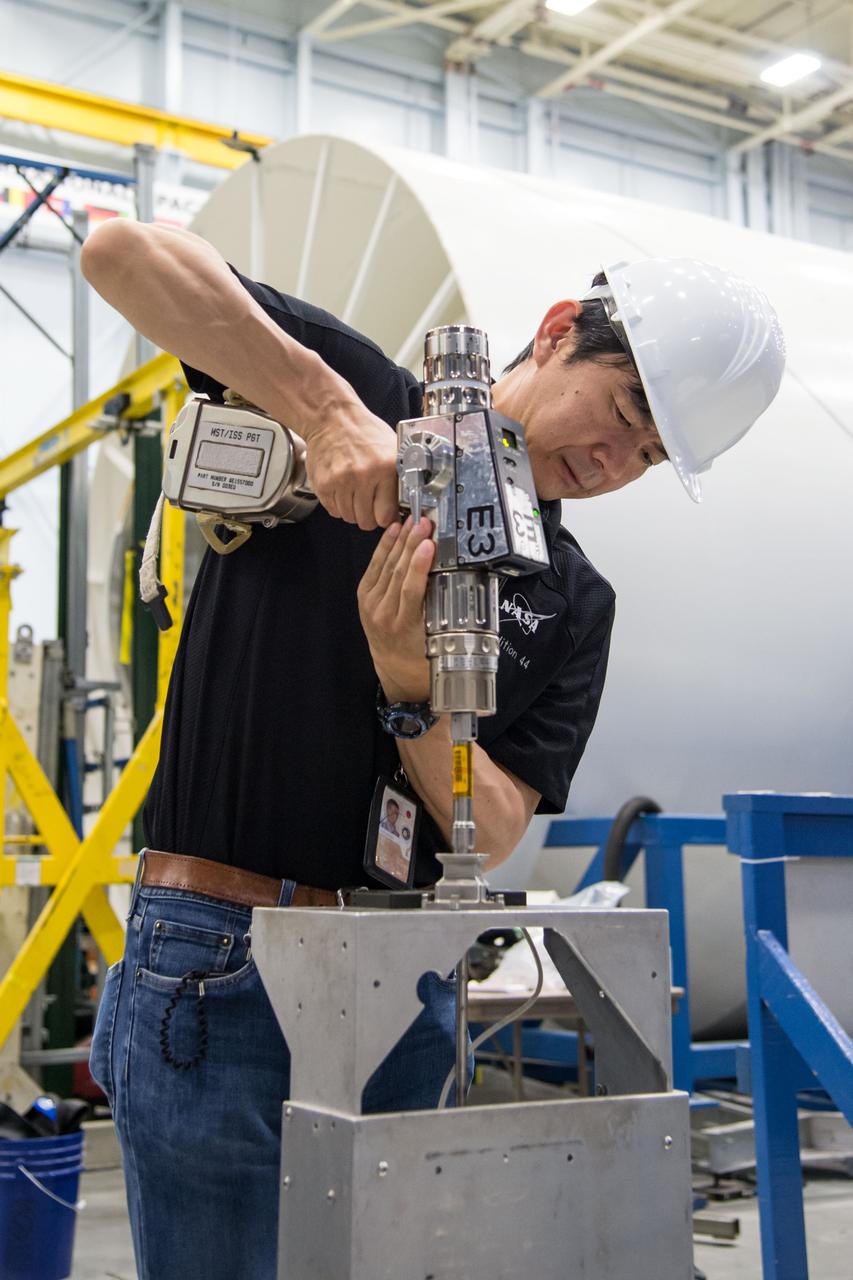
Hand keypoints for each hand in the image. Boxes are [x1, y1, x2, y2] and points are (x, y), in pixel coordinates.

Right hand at [306, 411, 398, 529]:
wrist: (332, 417)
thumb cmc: (363, 431)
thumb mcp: (391, 449)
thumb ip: (398, 478)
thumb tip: (404, 507)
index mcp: (385, 468)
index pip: (386, 516)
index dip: (386, 517)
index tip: (384, 513)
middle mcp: (363, 476)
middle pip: (366, 521)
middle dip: (369, 517)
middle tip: (368, 505)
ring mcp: (341, 481)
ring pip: (349, 517)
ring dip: (352, 510)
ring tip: (354, 493)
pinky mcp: (323, 484)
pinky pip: (333, 510)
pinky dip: (338, 504)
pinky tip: (342, 489)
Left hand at [357, 517, 434, 701]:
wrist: (396, 667)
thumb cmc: (422, 653)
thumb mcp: (435, 636)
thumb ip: (439, 608)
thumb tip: (453, 576)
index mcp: (403, 626)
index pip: (410, 590)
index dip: (419, 565)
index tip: (430, 545)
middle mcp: (383, 615)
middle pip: (397, 573)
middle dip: (411, 544)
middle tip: (424, 523)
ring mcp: (370, 605)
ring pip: (386, 567)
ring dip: (400, 541)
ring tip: (413, 522)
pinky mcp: (363, 597)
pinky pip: (374, 567)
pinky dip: (384, 547)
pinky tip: (394, 531)